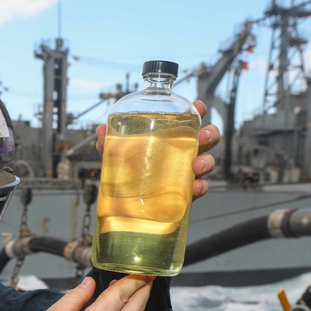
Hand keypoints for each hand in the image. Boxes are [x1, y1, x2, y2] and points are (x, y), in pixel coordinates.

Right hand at [28, 276, 152, 310]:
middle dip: (144, 287)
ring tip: (138, 285)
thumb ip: (75, 296)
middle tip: (150, 273)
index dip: (133, 278)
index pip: (122, 293)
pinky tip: (122, 305)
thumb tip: (90, 283)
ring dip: (138, 299)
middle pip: (137, 305)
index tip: (141, 267)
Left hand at [96, 99, 219, 200]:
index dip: (199, 111)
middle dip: (210, 134)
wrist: (128, 204)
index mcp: (172, 138)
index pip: (190, 120)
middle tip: (202, 137)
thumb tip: (101, 131)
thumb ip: (110, 143)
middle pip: (206, 139)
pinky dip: (201, 187)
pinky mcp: (186, 194)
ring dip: (206, 162)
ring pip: (207, 163)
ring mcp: (186, 173)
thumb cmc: (129, 171)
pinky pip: (200, 189)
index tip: (200, 106)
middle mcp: (183, 153)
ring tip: (195, 165)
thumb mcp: (118, 155)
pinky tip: (195, 187)